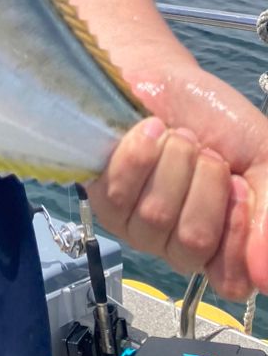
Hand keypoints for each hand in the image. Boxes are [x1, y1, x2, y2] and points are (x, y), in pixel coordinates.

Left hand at [87, 67, 267, 302]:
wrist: (167, 76)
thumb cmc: (215, 118)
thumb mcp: (262, 156)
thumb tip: (265, 279)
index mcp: (224, 244)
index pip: (232, 279)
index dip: (235, 230)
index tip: (237, 183)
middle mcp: (179, 245)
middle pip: (193, 243)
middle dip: (205, 183)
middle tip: (206, 151)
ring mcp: (138, 226)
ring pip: (156, 216)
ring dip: (173, 163)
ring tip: (179, 136)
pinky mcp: (104, 200)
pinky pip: (119, 193)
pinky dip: (140, 154)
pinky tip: (150, 131)